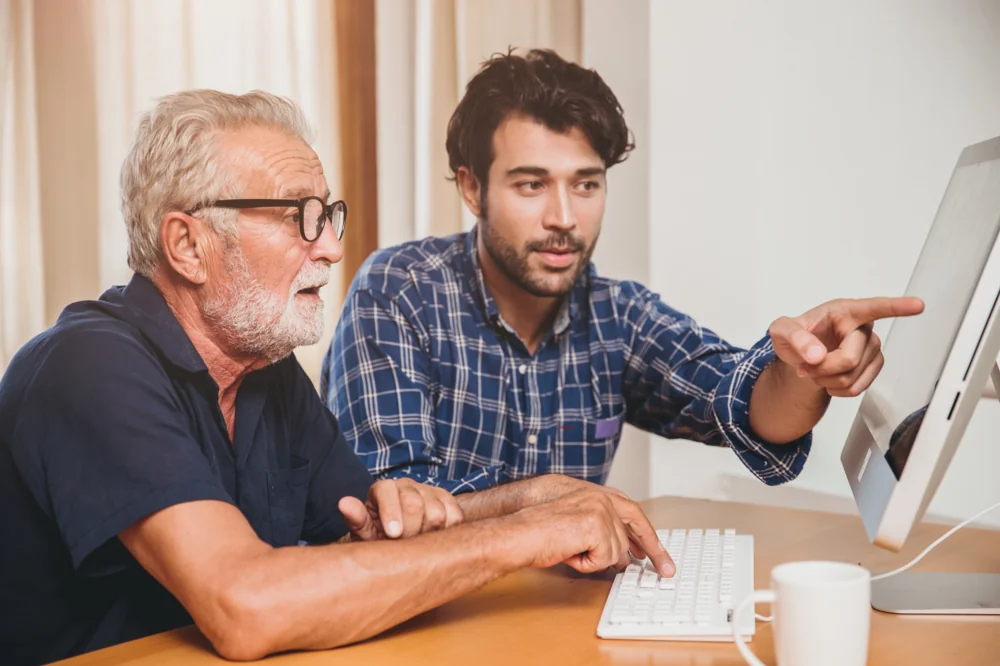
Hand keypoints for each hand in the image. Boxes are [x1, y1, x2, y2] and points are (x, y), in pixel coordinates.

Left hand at [338, 478, 463, 540]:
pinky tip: (433, 537)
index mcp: (382, 489)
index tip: (393, 535)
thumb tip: (344, 503)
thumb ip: (357, 519)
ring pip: (436, 512)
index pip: (388, 493)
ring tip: (417, 543)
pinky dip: (446, 531)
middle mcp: (406, 485)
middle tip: (404, 546)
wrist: (400, 538)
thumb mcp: (364, 532)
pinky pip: (454, 516)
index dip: (392, 514)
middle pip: (414, 504)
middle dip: (410, 531)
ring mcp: (429, 491)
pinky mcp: (448, 500)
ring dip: (427, 533)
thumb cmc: (379, 536)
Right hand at [511, 489, 674, 576]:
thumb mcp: (577, 528)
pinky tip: (570, 553)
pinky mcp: (597, 526)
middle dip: (654, 553)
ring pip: (617, 552)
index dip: (648, 536)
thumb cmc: (539, 532)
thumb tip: (624, 555)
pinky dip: (587, 564)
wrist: (520, 533)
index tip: (659, 553)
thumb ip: (601, 532)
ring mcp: (602, 511)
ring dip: (594, 560)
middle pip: (632, 534)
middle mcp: (603, 499)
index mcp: (598, 495)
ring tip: (571, 551)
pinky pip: (604, 559)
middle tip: (667, 571)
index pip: (633, 515)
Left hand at [768, 296, 923, 396]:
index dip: (897, 307)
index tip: (918, 305)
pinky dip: (836, 390)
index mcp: (844, 311)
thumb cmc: (796, 335)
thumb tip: (815, 355)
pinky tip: (828, 379)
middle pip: (849, 358)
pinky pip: (856, 389)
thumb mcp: (781, 331)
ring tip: (816, 369)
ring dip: (826, 380)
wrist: (801, 354)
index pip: (874, 307)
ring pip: (852, 377)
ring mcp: (871, 348)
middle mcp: (863, 328)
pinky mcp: (872, 367)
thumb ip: (794, 338)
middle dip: (822, 368)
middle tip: (806, 365)